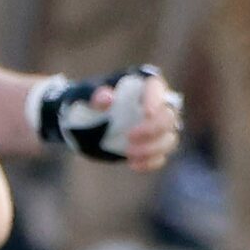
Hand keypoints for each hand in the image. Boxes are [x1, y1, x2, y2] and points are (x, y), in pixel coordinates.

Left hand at [33, 67, 182, 169]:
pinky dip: (150, 162)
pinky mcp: (153, 146)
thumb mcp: (83, 94)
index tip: (146, 113)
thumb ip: (94, 94)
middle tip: (130, 136)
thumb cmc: (84, 102)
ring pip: (169, 138)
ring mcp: (157, 128)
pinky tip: (133, 164)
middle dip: (153, 129)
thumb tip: (108, 98)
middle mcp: (155, 105)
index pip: (156, 86)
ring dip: (153, 148)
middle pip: (169, 116)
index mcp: (140, 85)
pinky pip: (162, 156)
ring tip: (128, 152)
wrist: (79, 123)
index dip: (156, 99)